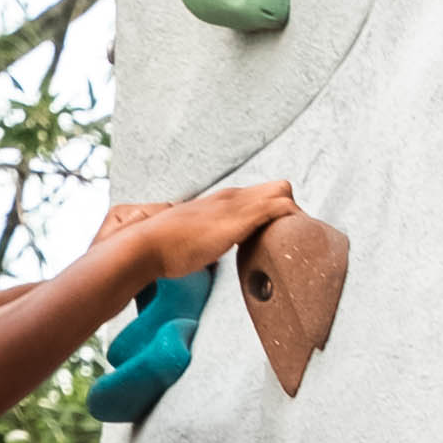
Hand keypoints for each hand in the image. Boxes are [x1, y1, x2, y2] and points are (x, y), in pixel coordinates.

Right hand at [108, 177, 293, 279]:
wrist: (147, 245)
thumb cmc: (163, 248)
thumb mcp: (189, 239)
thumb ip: (202, 240)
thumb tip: (203, 253)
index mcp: (220, 201)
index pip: (258, 196)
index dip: (271, 211)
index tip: (276, 234)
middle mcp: (231, 198)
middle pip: (277, 189)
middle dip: (288, 210)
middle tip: (289, 239)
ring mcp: (236, 207)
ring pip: (282, 193)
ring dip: (293, 215)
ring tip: (296, 242)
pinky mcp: (240, 220)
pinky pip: (278, 208)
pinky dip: (291, 218)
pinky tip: (292, 237)